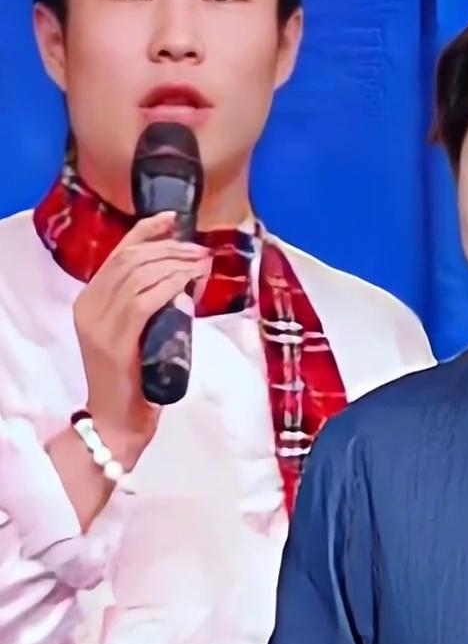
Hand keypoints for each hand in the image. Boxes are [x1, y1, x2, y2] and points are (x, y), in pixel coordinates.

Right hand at [73, 212, 210, 466]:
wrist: (117, 424)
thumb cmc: (135, 381)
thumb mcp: (140, 333)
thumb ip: (151, 303)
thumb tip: (184, 272)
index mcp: (89, 301)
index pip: (117, 254)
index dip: (146, 231)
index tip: (173, 219)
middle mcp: (89, 307)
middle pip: (130, 259)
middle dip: (169, 248)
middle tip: (200, 250)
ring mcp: (99, 325)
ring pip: (138, 276)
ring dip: (175, 264)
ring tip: (201, 263)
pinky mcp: (115, 343)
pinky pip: (144, 301)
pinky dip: (170, 286)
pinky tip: (188, 282)